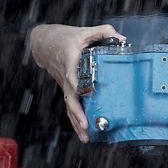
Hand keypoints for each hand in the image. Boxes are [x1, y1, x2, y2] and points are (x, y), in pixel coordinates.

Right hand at [28, 23, 124, 141]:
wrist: (45, 44)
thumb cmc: (66, 37)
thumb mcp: (85, 31)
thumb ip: (104, 32)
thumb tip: (122, 39)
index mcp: (70, 59)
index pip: (72, 73)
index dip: (76, 83)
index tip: (83, 92)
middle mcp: (66, 74)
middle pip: (69, 96)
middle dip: (77, 112)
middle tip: (85, 125)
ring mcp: (65, 84)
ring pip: (69, 105)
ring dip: (76, 122)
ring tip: (85, 136)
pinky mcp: (67, 89)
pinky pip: (70, 106)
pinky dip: (75, 120)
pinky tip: (83, 132)